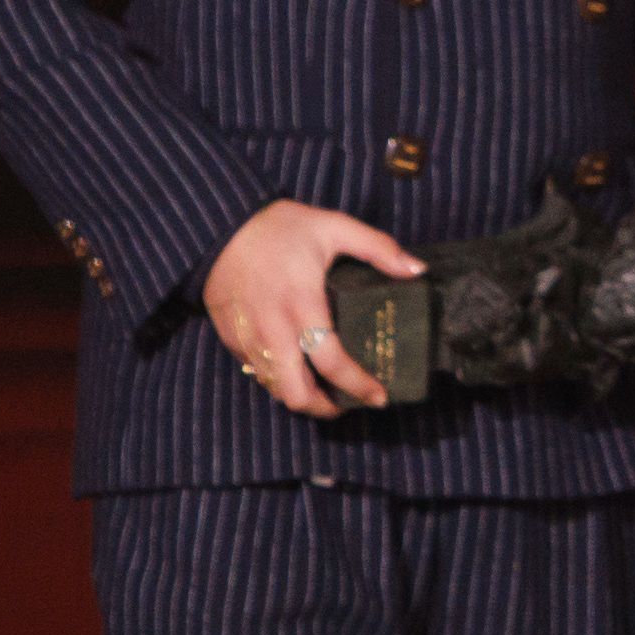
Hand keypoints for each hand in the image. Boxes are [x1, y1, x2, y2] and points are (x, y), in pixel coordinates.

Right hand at [200, 199, 422, 418]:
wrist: (217, 226)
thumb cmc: (277, 227)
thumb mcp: (332, 226)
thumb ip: (377, 247)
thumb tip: (417, 269)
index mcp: (302, 306)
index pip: (332, 362)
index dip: (357, 386)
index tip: (378, 397)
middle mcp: (274, 331)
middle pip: (296, 394)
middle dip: (324, 408)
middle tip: (345, 403)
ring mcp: (249, 338)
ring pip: (275, 389)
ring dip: (301, 396)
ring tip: (323, 391)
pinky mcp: (232, 339)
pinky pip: (258, 371)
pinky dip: (279, 378)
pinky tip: (295, 366)